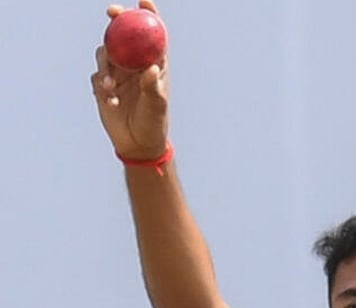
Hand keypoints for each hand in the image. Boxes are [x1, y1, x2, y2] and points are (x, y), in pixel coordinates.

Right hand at [91, 0, 168, 159]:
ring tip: (111, 87)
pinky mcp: (103, 85)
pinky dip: (102, 85)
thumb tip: (150, 68)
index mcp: (154, 64)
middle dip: (117, 19)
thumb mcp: (156, 105)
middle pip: (123, 35)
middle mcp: (135, 64)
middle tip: (113, 12)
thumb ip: (152, 87)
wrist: (138, 143)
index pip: (153, 35)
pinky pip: (97, 76)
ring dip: (106, 64)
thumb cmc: (154, 123)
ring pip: (106, 52)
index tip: (144, 1)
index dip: (149, 16)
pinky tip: (111, 101)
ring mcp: (118, 73)